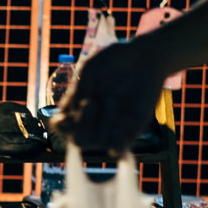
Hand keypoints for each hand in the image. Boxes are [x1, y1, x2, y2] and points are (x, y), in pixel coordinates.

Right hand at [50, 42, 169, 155]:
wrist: (146, 57)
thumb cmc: (116, 59)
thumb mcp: (90, 69)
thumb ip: (77, 90)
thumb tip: (70, 112)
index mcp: (78, 106)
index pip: (61, 126)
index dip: (60, 124)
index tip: (68, 110)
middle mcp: (93, 120)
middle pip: (77, 141)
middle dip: (82, 124)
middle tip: (91, 103)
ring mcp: (112, 127)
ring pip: (95, 144)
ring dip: (100, 124)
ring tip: (112, 100)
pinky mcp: (131, 131)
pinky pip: (117, 150)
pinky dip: (114, 144)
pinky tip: (118, 127)